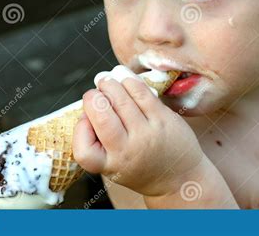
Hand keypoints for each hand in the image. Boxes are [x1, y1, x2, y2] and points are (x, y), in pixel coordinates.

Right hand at [72, 76, 203, 196]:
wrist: (178, 177)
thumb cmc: (140, 165)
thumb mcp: (113, 164)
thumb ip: (98, 139)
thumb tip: (90, 101)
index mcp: (111, 165)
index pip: (83, 150)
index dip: (80, 128)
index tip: (86, 119)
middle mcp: (128, 150)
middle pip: (102, 116)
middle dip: (93, 97)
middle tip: (95, 94)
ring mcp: (147, 133)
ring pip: (121, 98)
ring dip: (110, 84)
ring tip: (107, 82)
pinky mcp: (163, 118)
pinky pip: (141, 92)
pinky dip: (129, 82)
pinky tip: (125, 81)